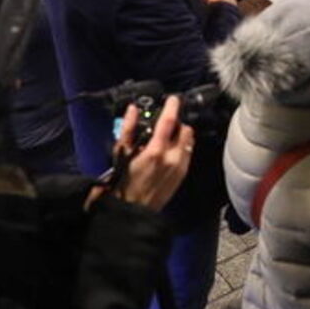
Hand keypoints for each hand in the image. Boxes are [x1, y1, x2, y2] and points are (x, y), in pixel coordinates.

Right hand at [112, 95, 194, 211]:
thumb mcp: (121, 153)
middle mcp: (172, 158)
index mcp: (156, 151)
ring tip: (166, 137)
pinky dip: (182, 147)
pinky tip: (169, 151)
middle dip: (176, 123)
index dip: (172, 106)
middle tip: (165, 123)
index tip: (172, 100)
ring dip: (180, 135)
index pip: (169, 121)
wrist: (131, 209)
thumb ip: (128, 128)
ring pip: (188, 140)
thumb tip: (132, 110)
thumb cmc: (122, 182)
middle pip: (184, 129)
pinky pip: (188, 153)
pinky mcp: (182, 174)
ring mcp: (180, 167)